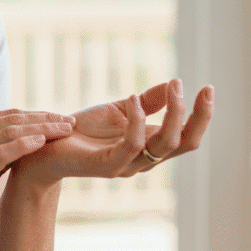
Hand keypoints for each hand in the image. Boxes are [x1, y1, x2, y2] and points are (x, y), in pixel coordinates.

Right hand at [0, 109, 75, 238]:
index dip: (38, 115)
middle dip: (45, 119)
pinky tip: (42, 143)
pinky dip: (23, 145)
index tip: (61, 119)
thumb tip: (26, 142)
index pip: (9, 115)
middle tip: (71, 121)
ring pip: (11, 131)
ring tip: (65, 130)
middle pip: (14, 119)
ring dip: (42, 129)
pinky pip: (1, 152)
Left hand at [13, 79, 214, 185]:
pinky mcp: (106, 166)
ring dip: (174, 113)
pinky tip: (132, 98)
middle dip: (199, 117)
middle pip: (184, 144)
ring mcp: (125, 165)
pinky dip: (136, 121)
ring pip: (164, 145)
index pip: (185, 136)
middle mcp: (142, 160)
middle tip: (204, 89)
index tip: (208, 87)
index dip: (201, 115)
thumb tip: (174, 84)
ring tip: (173, 86)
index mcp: (148, 146)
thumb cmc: (79, 131)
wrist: (42, 148)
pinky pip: (131, 146)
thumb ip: (147, 102)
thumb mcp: (117, 110)